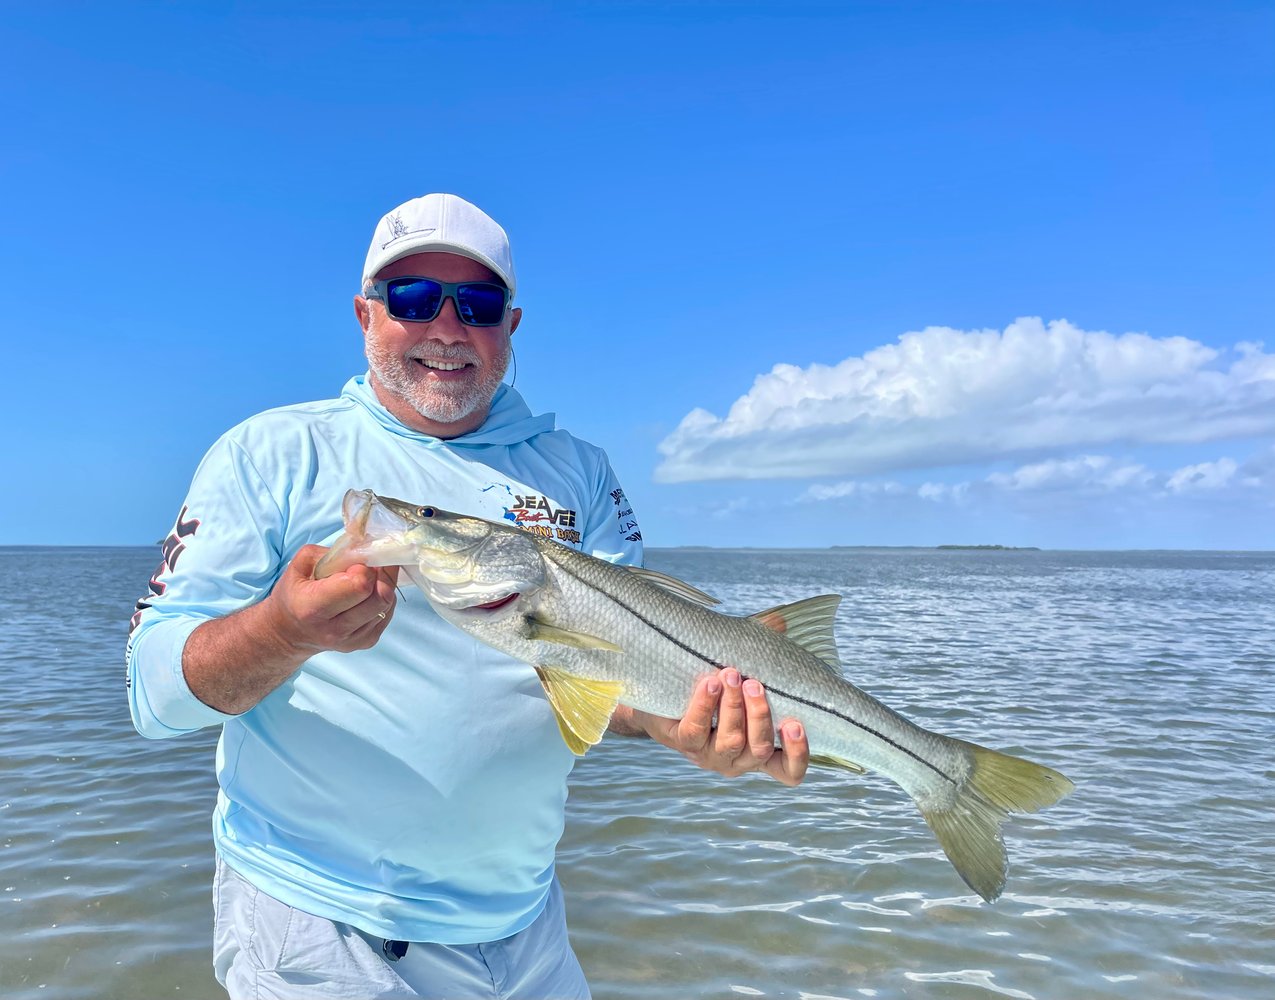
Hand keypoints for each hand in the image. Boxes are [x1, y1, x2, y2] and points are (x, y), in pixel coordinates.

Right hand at [266, 544, 397, 655]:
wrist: (289, 632)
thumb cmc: (294, 593)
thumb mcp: (302, 564)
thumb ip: (334, 553)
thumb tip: (367, 549)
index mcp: (312, 607)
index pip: (358, 585)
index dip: (364, 568)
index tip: (358, 562)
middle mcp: (333, 629)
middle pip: (380, 596)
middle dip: (380, 574)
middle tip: (371, 565)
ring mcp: (352, 640)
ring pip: (387, 604)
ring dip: (383, 585)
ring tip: (368, 578)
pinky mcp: (365, 642)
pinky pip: (388, 613)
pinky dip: (383, 598)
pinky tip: (368, 593)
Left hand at [632, 668, 808, 785]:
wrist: (662, 690)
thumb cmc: (713, 681)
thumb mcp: (743, 669)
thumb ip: (763, 651)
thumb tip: (780, 622)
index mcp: (759, 748)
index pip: (788, 770)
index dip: (797, 754)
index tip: (795, 723)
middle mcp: (738, 758)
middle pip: (759, 748)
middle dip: (760, 715)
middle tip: (755, 683)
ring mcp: (710, 755)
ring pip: (730, 741)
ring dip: (733, 708)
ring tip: (731, 675)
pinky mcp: (683, 743)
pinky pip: (696, 730)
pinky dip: (705, 706)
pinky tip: (709, 683)